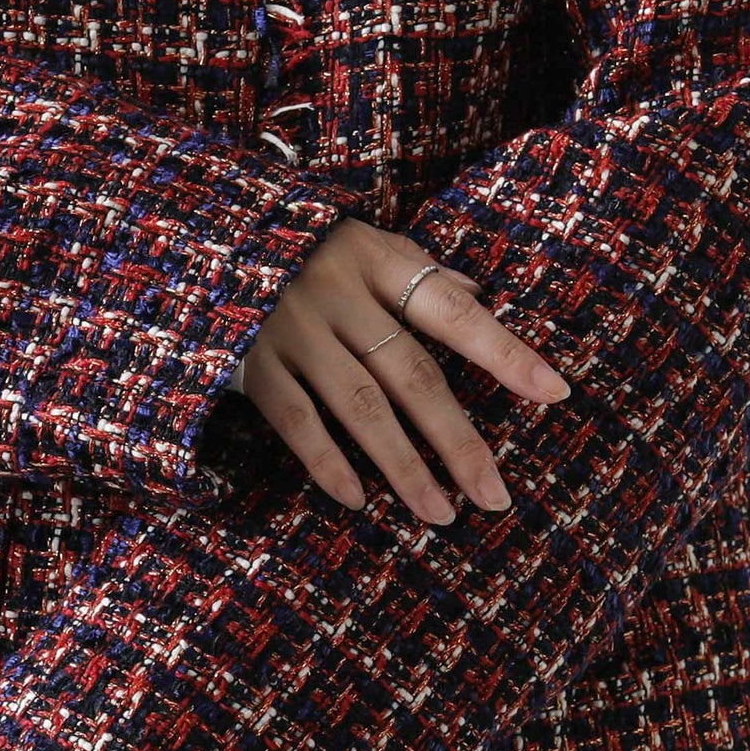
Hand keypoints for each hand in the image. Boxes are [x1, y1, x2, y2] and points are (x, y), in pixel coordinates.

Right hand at [239, 217, 571, 522]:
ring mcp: (292, 328)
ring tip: (440, 514)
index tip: (555, 393)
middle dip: (458, 441)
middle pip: (414, 376)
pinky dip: (327, 463)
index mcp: (375, 258)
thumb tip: (481, 296)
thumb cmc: (294, 247)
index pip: (454, 312)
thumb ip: (413, 269)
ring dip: (404, 467)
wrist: (195, 236)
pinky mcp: (248, 362)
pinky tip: (357, 501)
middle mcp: (338, 293)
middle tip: (495, 496)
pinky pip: (296, 422)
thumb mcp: (356, 241)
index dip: (506, 353)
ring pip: (361, 408)